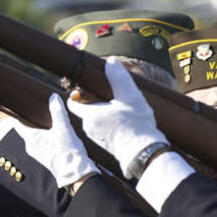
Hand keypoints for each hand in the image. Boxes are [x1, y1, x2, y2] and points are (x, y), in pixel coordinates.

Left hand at [14, 94, 98, 187]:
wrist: (75, 172)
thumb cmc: (66, 152)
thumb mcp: (63, 128)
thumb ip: (58, 111)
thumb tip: (53, 98)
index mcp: (31, 138)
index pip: (18, 124)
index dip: (18, 115)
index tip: (20, 108)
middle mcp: (31, 146)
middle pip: (27, 130)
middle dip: (33, 121)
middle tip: (39, 111)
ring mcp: (38, 153)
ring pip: (35, 138)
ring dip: (41, 131)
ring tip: (49, 123)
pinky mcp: (46, 158)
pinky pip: (42, 145)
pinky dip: (46, 139)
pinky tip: (56, 136)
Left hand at [65, 58, 166, 175]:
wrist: (144, 154)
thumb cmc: (136, 126)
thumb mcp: (130, 96)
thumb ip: (119, 78)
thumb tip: (111, 62)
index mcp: (90, 115)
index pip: (72, 102)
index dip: (78, 93)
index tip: (88, 87)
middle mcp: (89, 128)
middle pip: (86, 110)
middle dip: (96, 102)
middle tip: (111, 96)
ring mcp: (97, 138)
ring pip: (96, 120)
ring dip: (105, 113)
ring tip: (122, 109)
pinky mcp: (107, 145)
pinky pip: (104, 130)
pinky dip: (110, 124)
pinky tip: (125, 122)